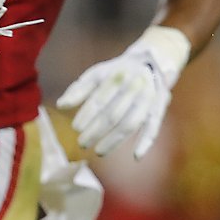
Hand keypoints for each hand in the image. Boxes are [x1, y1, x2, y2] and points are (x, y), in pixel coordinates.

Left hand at [57, 25, 191, 158]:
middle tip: (82, 143)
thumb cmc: (115, 72)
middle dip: (96, 131)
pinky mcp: (158, 108)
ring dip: (115, 140)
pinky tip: (136, 157)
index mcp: (117, 75)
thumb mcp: (96, 74)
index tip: (75, 128)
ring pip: (131, 123)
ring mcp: (148, 98)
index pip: (100, 99)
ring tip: (99, 151)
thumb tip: (61, 105)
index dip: (87, 114)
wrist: (150, 62)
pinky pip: (153, 126)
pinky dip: (146, 142)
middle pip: (114, 114)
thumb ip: (78, 89)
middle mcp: (134, 86)